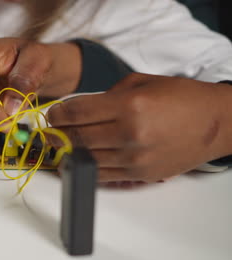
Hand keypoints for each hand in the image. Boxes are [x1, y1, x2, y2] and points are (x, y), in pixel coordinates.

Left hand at [47, 73, 231, 181]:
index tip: (51, 114)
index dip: (58, 114)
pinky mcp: (140, 174)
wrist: (214, 123)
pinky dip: (84, 168)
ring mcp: (135, 158)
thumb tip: (79, 108)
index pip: (77, 112)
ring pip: (86, 158)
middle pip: (77, 137)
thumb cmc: (180, 98)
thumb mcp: (141, 82)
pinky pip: (102, 174)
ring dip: (66, 152)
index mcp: (128, 105)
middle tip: (47, 131)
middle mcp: (129, 133)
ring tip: (56, 146)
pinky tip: (73, 161)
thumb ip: (106, 95)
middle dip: (56, 134)